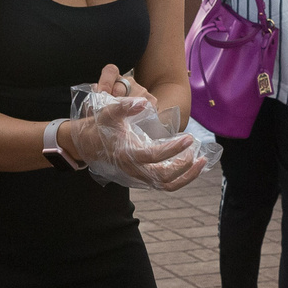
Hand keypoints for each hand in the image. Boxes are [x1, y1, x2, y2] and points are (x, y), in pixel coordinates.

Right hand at [70, 87, 200, 190]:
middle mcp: (133, 170)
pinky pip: (164, 184)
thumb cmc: (99, 126)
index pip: (154, 156)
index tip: (188, 138)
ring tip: (201, 161)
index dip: (173, 149)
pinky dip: (180, 178)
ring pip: (166, 185)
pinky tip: (190, 165)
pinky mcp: (142, 178)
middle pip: (164, 177)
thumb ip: (125, 106)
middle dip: (184, 166)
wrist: (86, 144)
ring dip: (186, 176)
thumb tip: (144, 102)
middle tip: (195, 148)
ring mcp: (138, 177)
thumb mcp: (108, 112)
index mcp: (126, 154)